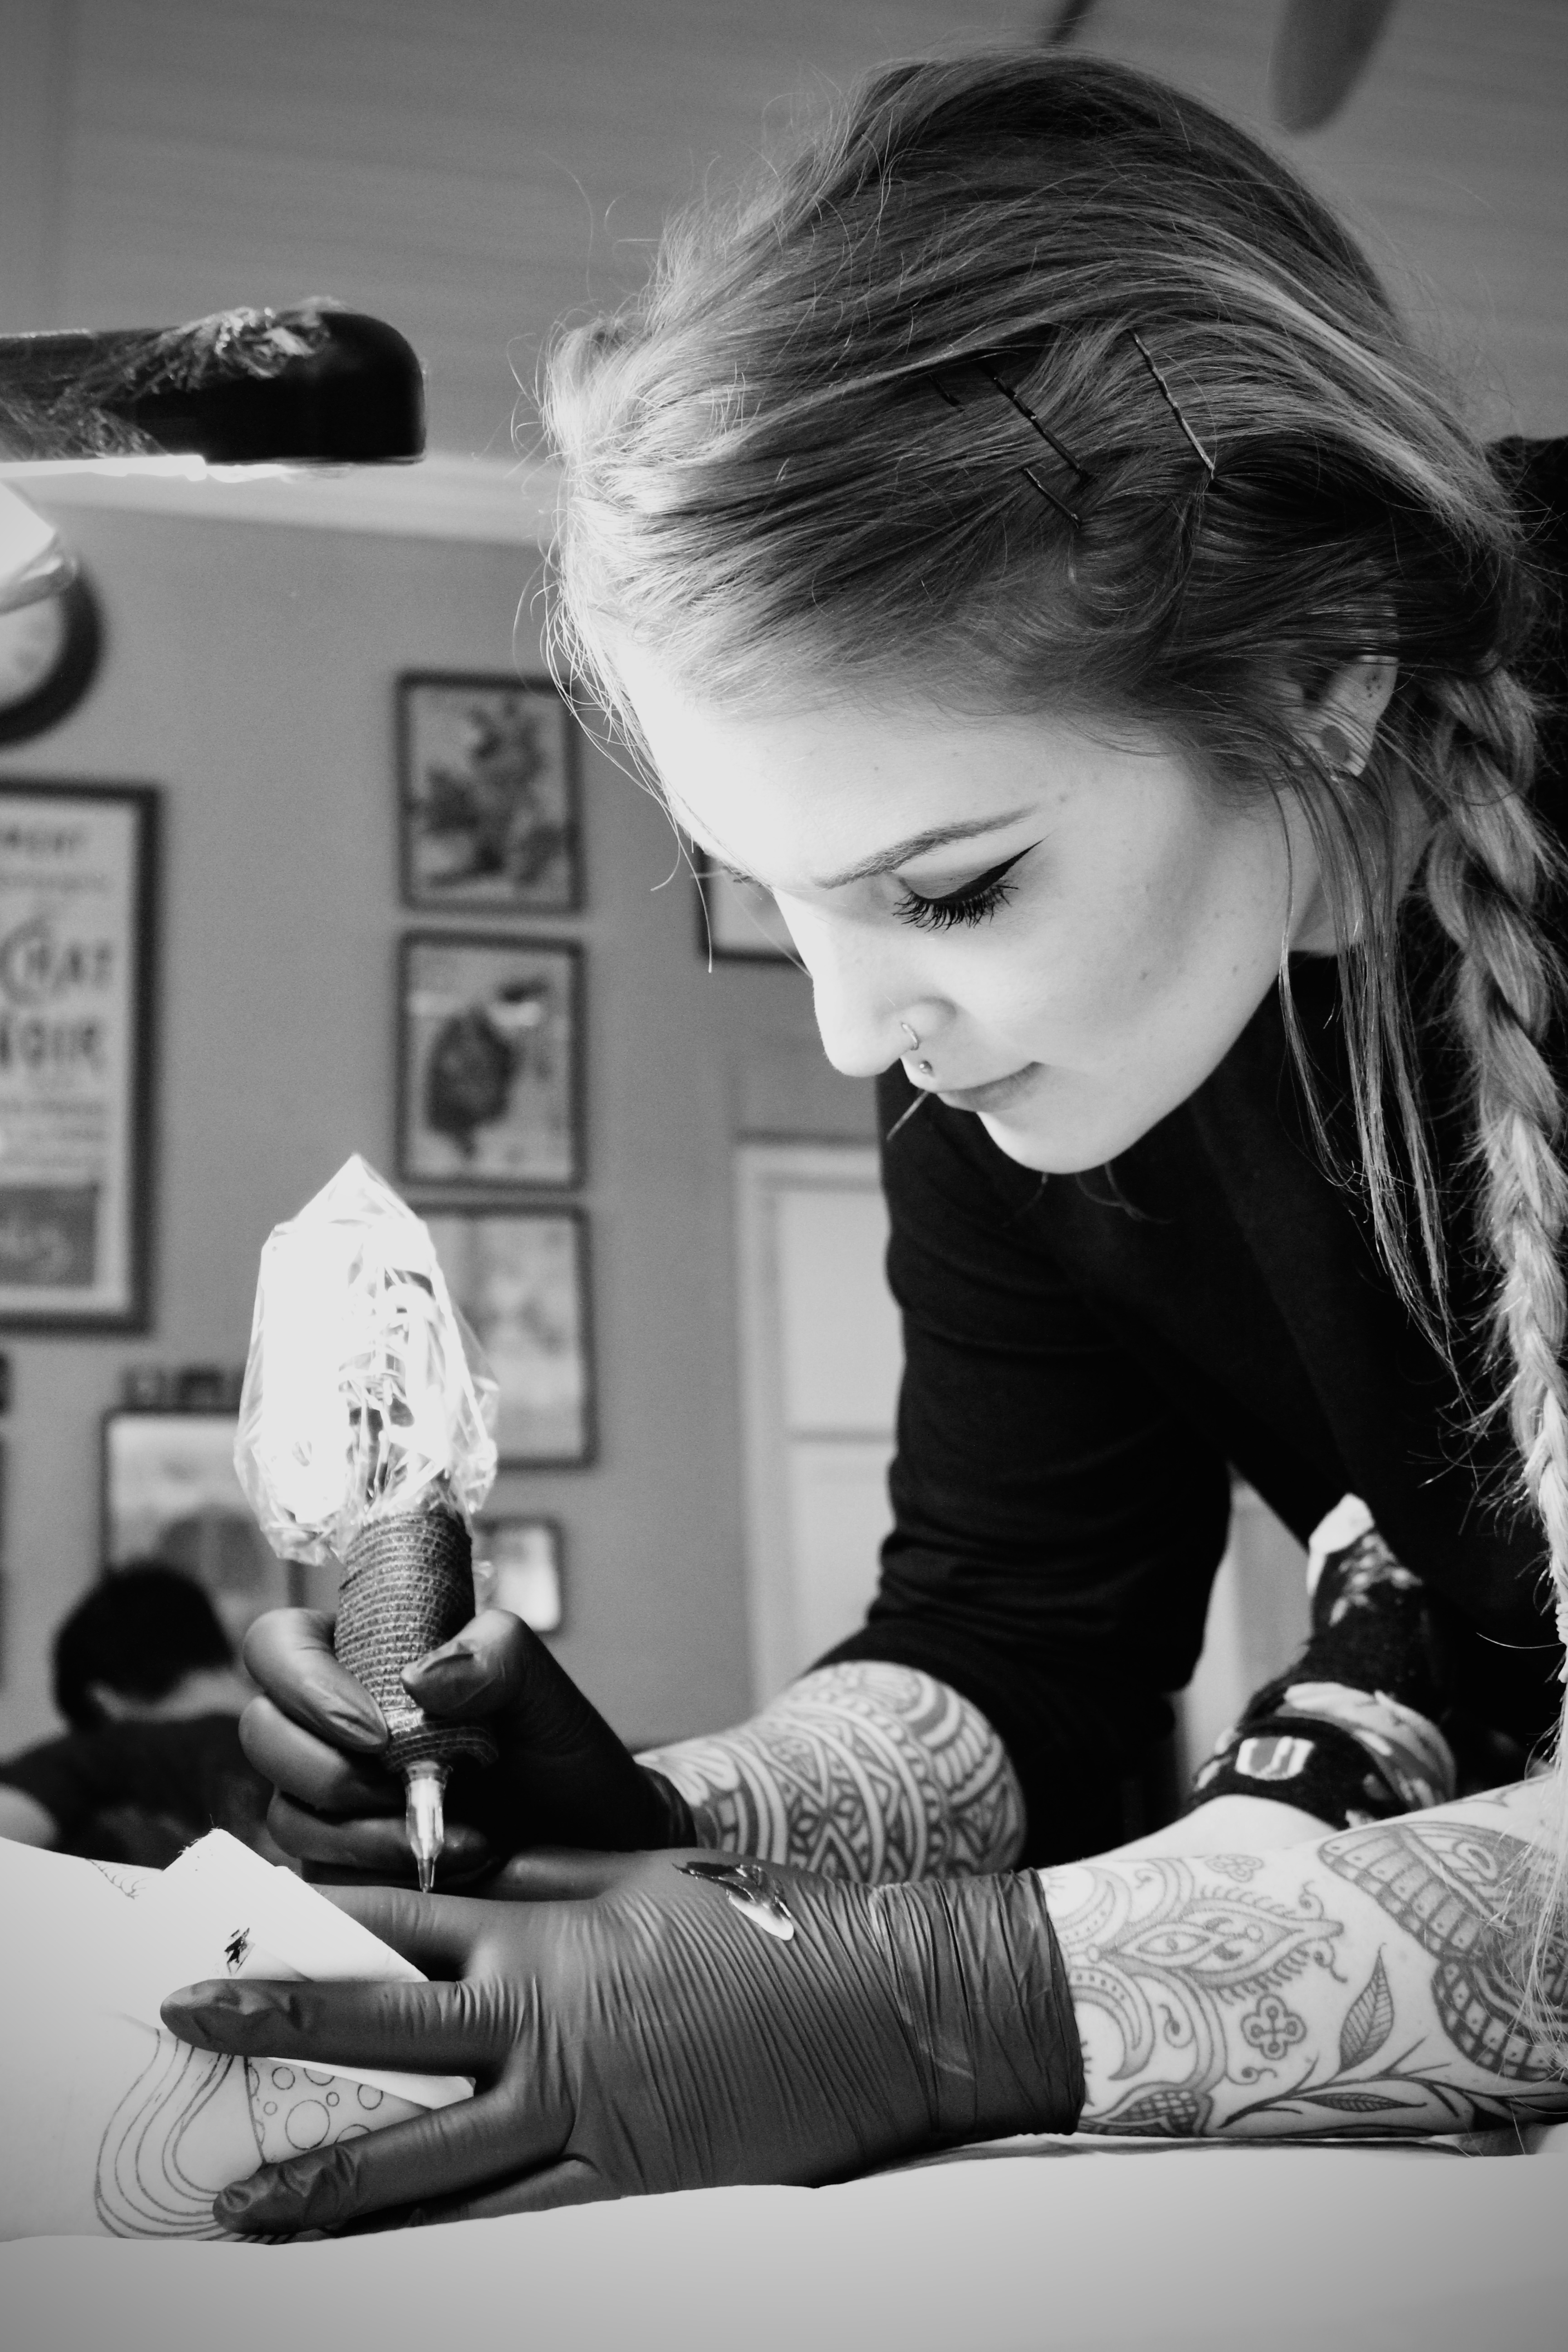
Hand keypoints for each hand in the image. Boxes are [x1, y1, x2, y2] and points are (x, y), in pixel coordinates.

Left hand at [162, 1848, 1082, 2232]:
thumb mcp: (642, 1877)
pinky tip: (375, 2261)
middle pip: (383, 2019)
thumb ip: (540, 1883)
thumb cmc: (765, 1928)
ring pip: (425, 2148)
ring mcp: (579, 2104)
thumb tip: (448, 1879)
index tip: (242, 1921)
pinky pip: (508, 2218)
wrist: (881, 1999)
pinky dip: (433, 2239)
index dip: (316, 1917)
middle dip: (276, 2019)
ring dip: (325, 2173)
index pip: (403, 1916)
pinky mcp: (624, 2176)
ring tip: (237, 2201)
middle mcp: (545, 2014)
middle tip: (182, 2022)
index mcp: (550, 1930)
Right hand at [238, 1608, 695, 1883]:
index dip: (301, 1680)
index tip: (374, 1728)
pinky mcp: (343, 1872)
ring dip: (363, 1831)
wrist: (597, 1847)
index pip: (279, 1644)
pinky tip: (451, 1868)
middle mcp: (333, 1731)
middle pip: (262, 1732)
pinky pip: (320, 1878)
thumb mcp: (546, 1692)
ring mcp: (332, 1805)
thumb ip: (497, 1653)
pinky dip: (380, 1876)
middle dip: (323, 1766)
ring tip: (460, 1834)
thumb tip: (419, 1677)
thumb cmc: (565, 1758)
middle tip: (400, 1783)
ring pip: (287, 1815)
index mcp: (365, 1662)